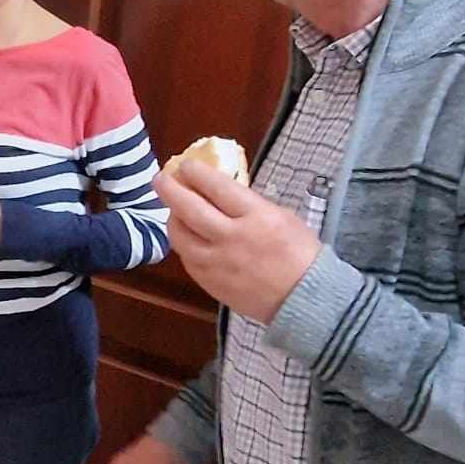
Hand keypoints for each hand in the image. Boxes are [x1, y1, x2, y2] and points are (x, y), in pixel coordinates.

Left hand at [156, 160, 320, 323]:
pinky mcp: (211, 283)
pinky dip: (184, 245)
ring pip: (181, 236)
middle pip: (190, 209)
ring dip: (172, 219)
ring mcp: (218, 263)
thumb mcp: (281, 216)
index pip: (216, 187)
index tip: (186, 166)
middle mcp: (232, 238)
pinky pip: (187, 260)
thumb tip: (219, 192)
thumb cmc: (299, 253)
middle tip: (160, 179)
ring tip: (173, 211)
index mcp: (255, 216)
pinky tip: (187, 238)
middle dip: (170, 190)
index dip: (196, 173)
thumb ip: (249, 203)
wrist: (303, 297)